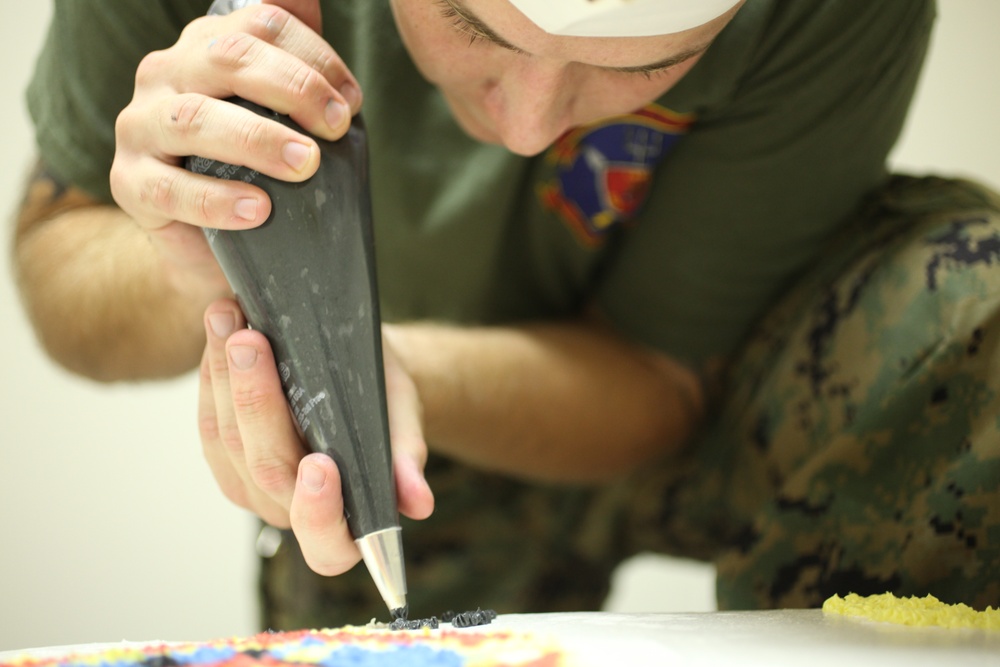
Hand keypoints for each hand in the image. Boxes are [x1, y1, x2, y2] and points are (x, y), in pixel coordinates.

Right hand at [110, 0, 362, 300]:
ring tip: (306, 165)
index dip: (314, 57)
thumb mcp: (277, 113)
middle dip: (293, 88)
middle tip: (336, 127)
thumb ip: (293, 60)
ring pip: (195, 118)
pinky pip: (170, 189)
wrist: (210, 242)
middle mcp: (165, 74)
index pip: (261, 24)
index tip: (351, 103)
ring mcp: (139, 127)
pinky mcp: (128, 183)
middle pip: (228, 58)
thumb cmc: (250, 168)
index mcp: (204, 46)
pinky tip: (259, 210)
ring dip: (258, 140)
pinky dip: (218, 199)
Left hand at [199, 299, 433, 574]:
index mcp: (347, 521)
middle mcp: (293, 512)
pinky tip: (219, 333)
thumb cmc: (384, 403)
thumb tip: (420, 503)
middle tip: (253, 344)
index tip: (322, 464)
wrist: (359, 379)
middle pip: (268, 470)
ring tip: (231, 320)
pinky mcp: (223, 459)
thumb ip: (405, 459)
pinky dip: (212, 375)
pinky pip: (208, 424)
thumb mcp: (403, 419)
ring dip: (225, 376)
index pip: (327, 542)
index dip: (320, 512)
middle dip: (257, 402)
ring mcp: (253, 488)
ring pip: (228, 442)